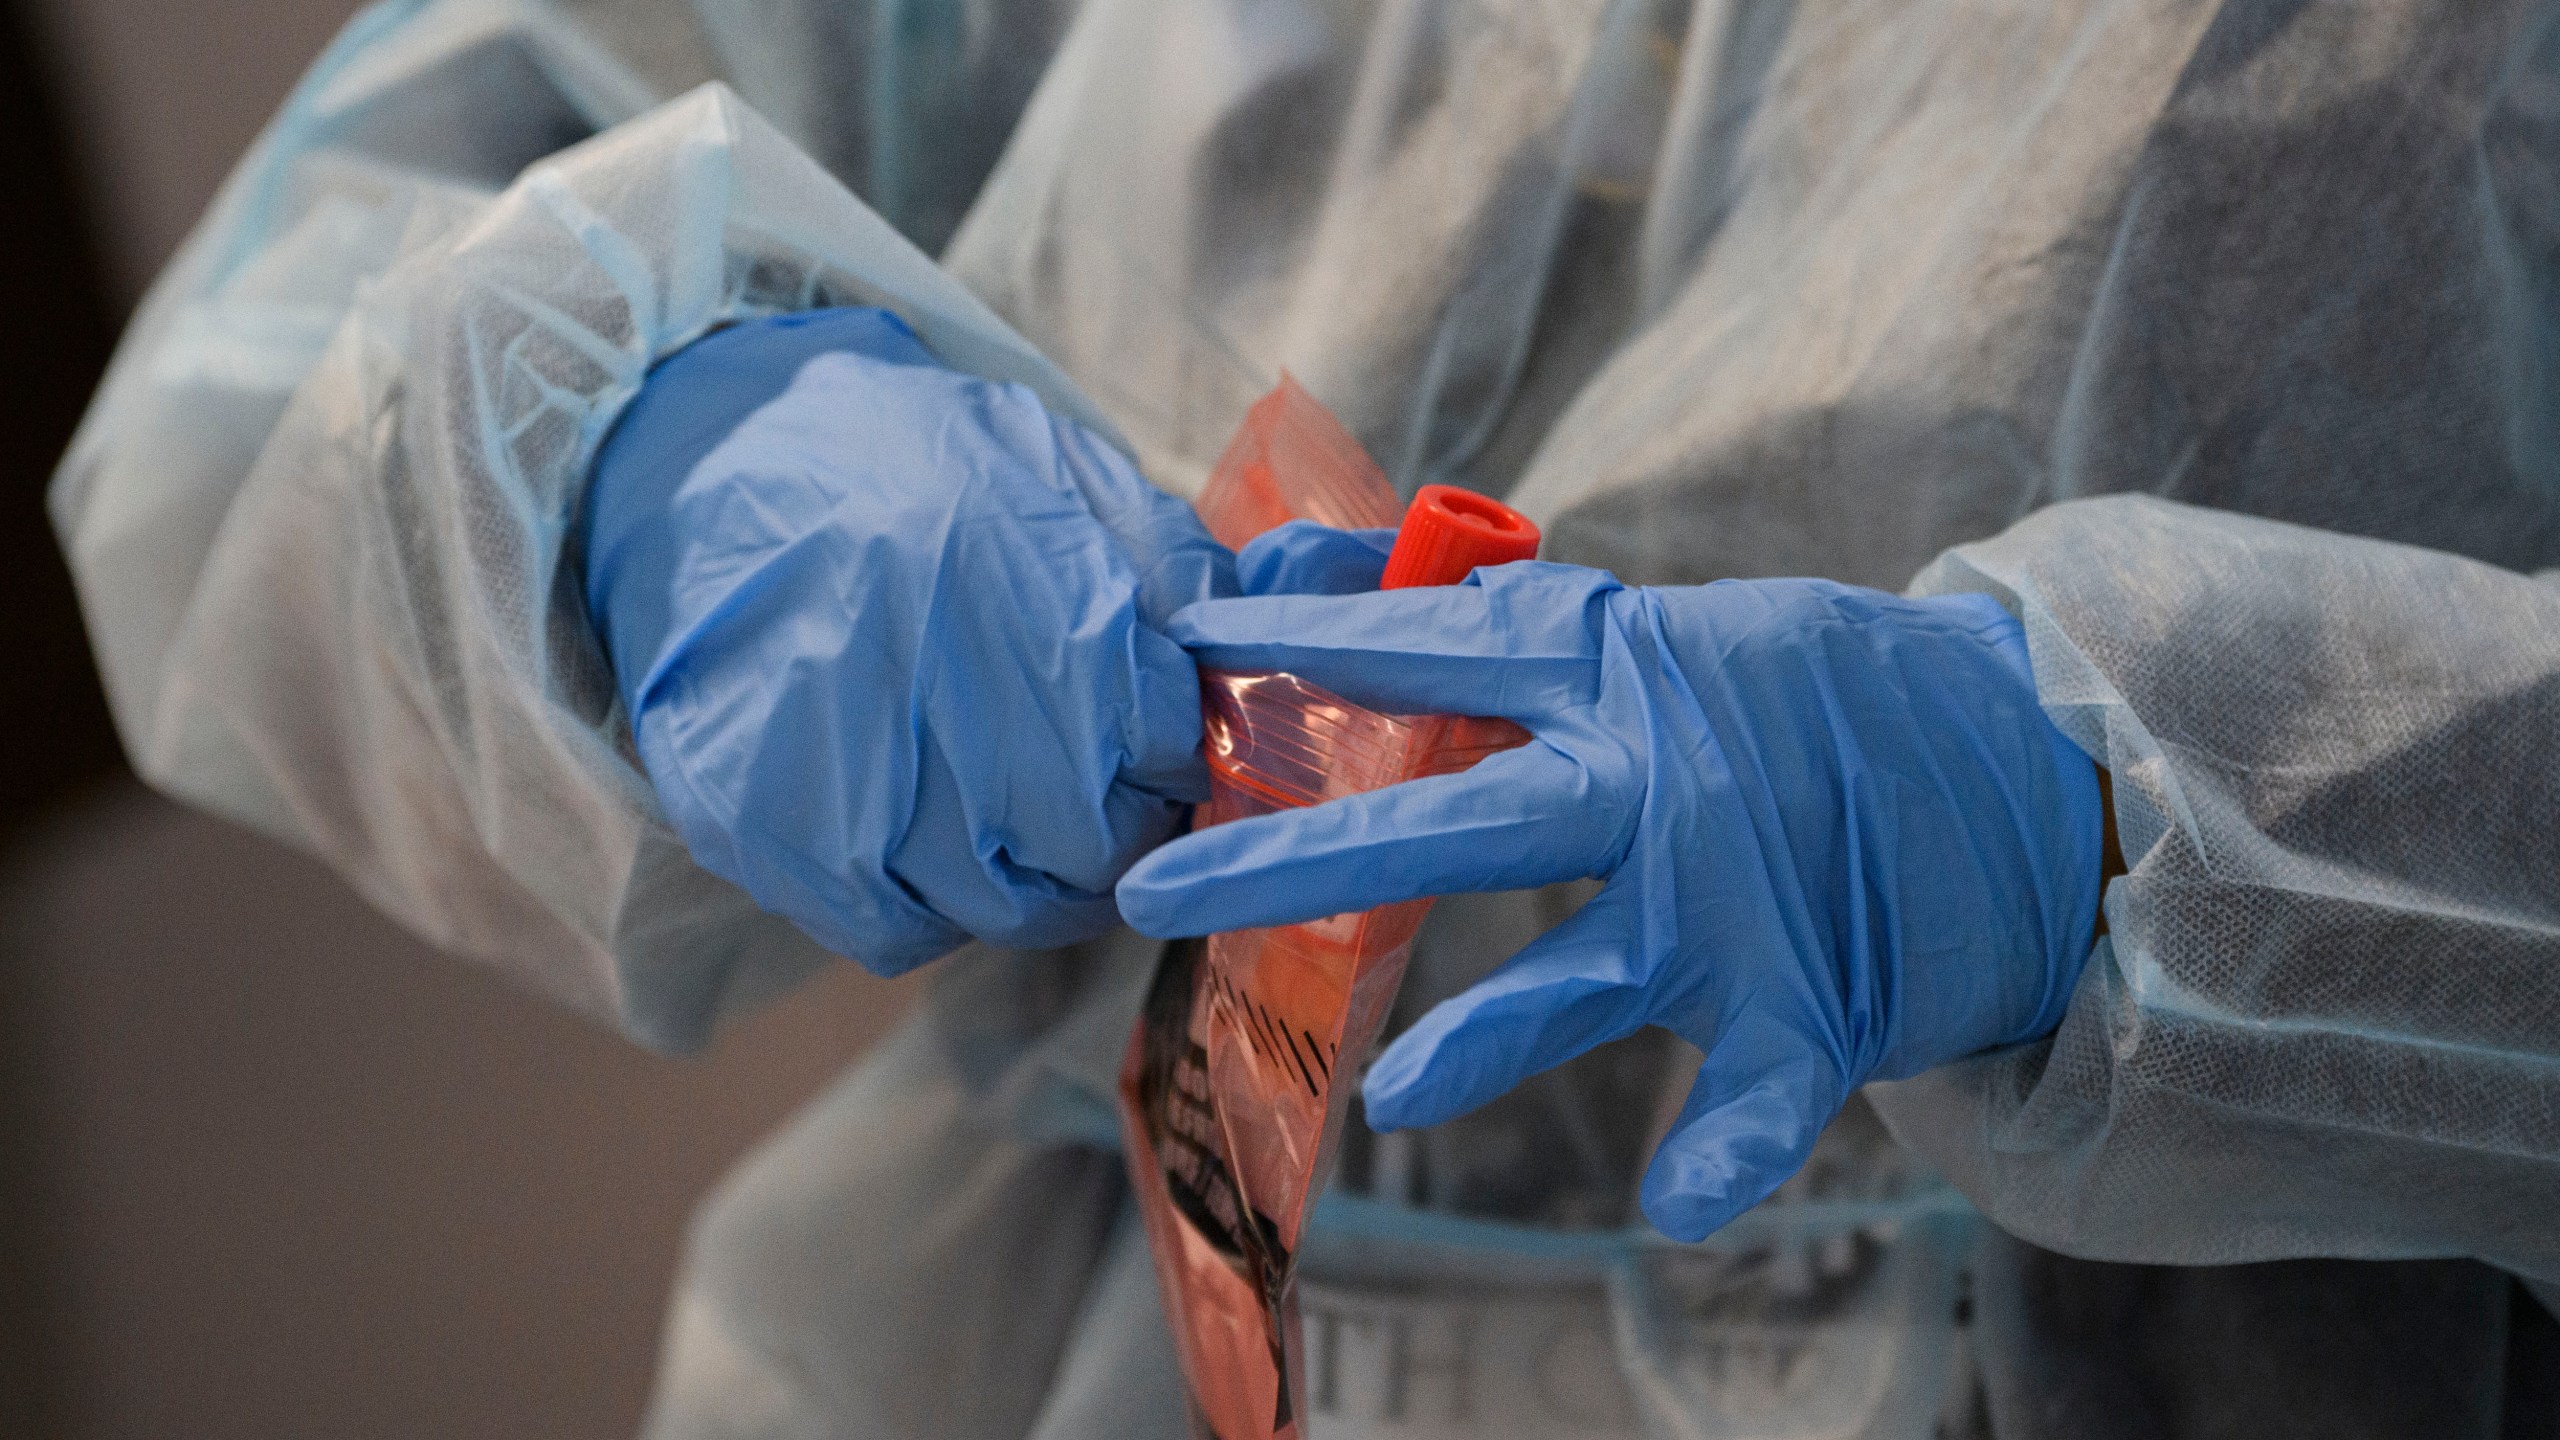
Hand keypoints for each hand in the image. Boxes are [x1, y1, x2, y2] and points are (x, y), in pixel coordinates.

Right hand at [584, 308, 1233, 974]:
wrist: (720, 454)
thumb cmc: (916, 466)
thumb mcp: (1067, 472)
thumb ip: (1179, 569)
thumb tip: (1278, 638)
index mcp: (1052, 617)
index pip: (1172, 755)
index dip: (1176, 759)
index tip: (1156, 745)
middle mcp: (962, 710)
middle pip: (1100, 852)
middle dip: (1117, 833)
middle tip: (1094, 794)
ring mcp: (858, 782)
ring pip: (1004, 909)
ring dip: (1029, 878)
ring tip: (1005, 810)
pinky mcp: (771, 831)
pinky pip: (896, 933)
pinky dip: (925, 907)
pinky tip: (920, 836)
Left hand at [1116, 562, 2103, 1239]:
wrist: (2025, 750)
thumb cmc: (1820, 697)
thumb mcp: (1678, 643)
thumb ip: (1555, 658)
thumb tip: (1424, 621)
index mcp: (1621, 673)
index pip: (1433, 649)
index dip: (1307, 650)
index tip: (1188, 650)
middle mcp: (1658, 780)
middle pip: (1455, 817)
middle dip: (1301, 851)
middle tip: (1155, 889)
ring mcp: (1732, 897)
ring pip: (1586, 973)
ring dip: (1488, 1037)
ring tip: (1393, 1094)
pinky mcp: (1811, 999)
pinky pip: (1760, 1095)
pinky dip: (1722, 1153)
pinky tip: (1673, 1208)